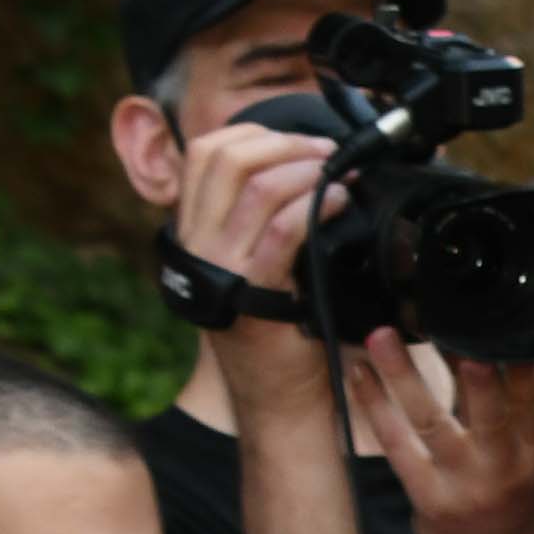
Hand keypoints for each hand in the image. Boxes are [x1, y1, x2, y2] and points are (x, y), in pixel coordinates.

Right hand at [177, 122, 336, 404]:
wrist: (280, 398)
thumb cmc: (281, 333)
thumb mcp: (263, 264)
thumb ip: (262, 221)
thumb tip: (297, 168)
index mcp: (193, 230)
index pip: (205, 153)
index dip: (254, 135)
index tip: (298, 140)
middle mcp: (197, 243)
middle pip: (226, 158)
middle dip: (284, 144)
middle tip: (327, 151)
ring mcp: (220, 266)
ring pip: (254, 186)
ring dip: (305, 169)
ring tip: (338, 172)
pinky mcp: (253, 290)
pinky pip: (283, 230)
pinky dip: (315, 206)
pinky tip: (340, 202)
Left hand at [346, 331, 533, 533]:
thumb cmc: (513, 494)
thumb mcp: (528, 452)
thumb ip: (510, 404)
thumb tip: (475, 334)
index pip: (533, 397)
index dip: (518, 361)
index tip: (494, 318)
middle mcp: (507, 467)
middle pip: (489, 411)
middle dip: (470, 370)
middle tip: (448, 326)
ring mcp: (467, 485)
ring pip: (432, 422)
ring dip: (402, 375)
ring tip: (380, 335)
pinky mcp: (431, 500)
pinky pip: (398, 446)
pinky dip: (375, 406)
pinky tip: (358, 374)